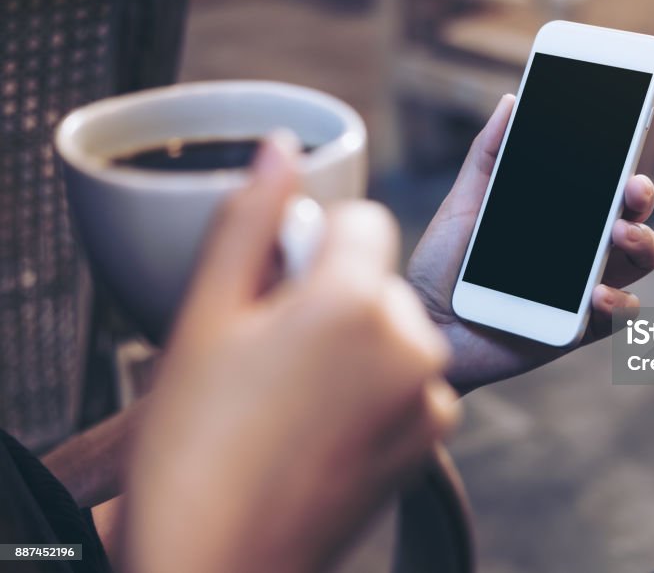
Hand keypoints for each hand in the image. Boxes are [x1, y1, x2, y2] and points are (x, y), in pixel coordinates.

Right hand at [124, 134, 458, 572]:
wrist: (215, 562)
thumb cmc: (195, 446)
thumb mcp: (207, 317)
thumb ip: (253, 218)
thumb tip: (282, 147)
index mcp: (354, 300)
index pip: (362, 222)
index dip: (311, 252)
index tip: (275, 297)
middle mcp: (411, 343)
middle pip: (379, 278)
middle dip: (334, 299)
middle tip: (273, 358)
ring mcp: (428, 395)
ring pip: (395, 328)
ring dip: (357, 346)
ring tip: (293, 401)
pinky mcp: (433, 438)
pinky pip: (412, 378)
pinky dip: (378, 389)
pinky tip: (323, 428)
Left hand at [408, 95, 653, 392]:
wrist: (424, 325)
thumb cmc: (443, 264)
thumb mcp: (465, 202)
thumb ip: (489, 153)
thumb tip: (513, 100)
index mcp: (561, 213)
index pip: (604, 182)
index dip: (624, 158)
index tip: (631, 130)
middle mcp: (580, 246)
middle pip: (632, 215)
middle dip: (641, 197)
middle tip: (633, 187)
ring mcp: (584, 285)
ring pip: (639, 259)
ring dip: (643, 243)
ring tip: (620, 235)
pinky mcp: (580, 326)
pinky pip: (619, 313)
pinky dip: (619, 301)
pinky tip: (596, 293)